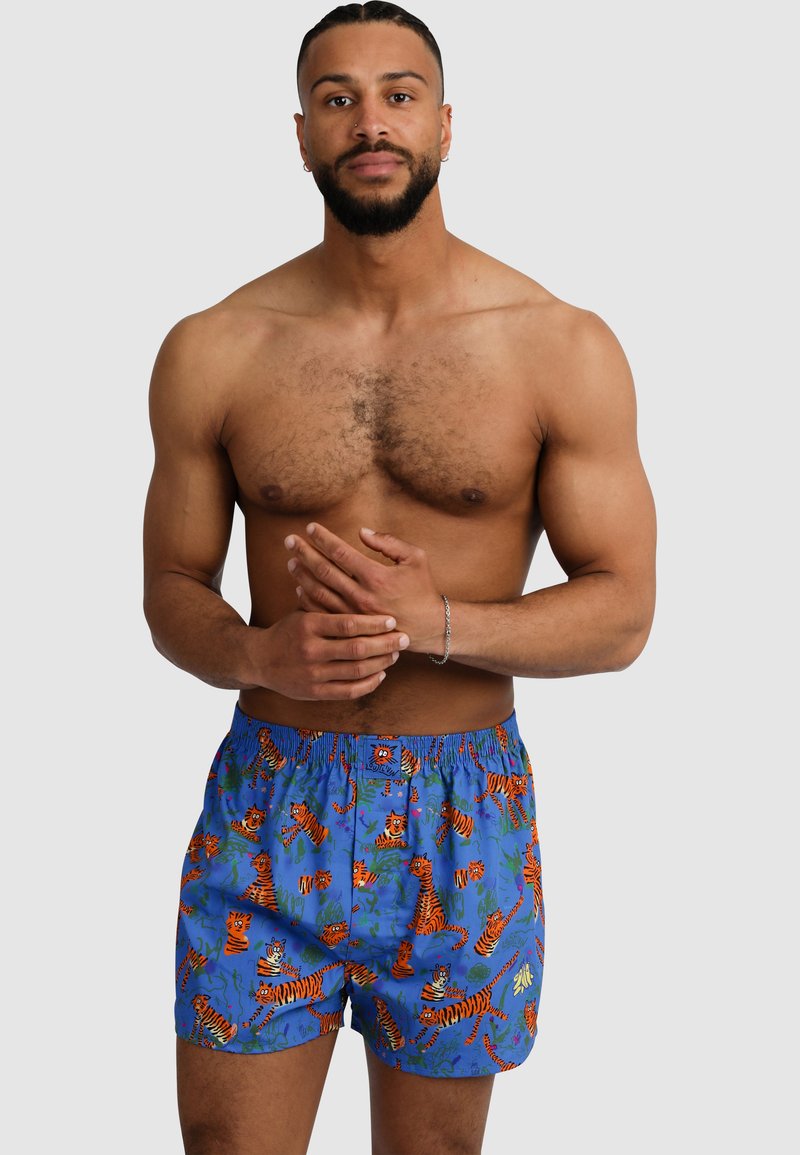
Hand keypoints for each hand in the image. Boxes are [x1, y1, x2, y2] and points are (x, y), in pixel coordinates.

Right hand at [249, 610, 408, 700]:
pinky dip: (369, 683)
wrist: (259, 659)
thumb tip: (358, 584)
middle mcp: (310, 650)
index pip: (349, 624)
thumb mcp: (303, 613)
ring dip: (381, 663)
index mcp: (308, 625)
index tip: (393, 620)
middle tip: (404, 637)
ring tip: (395, 653)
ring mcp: (312, 674)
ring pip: (357, 671)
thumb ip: (328, 605)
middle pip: (357, 648)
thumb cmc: (289, 631)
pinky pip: (349, 691)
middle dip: (385, 643)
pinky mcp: (315, 692)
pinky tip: (381, 674)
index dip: (374, 623)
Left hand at [285, 524, 444, 654]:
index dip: (323, 538)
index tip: (311, 527)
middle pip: (324, 571)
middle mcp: (361, 596)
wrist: (429, 627)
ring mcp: (354, 614)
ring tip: (291, 561)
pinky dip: (309, 600)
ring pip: (320, 592)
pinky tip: (300, 589)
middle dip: (304, 553)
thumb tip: (362, 532)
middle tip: (289, 541)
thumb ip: (389, 542)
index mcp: (376, 577)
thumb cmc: (422, 589)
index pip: (341, 553)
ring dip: (303, 575)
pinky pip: (324, 613)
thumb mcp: (415, 558)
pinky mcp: (352, 628)